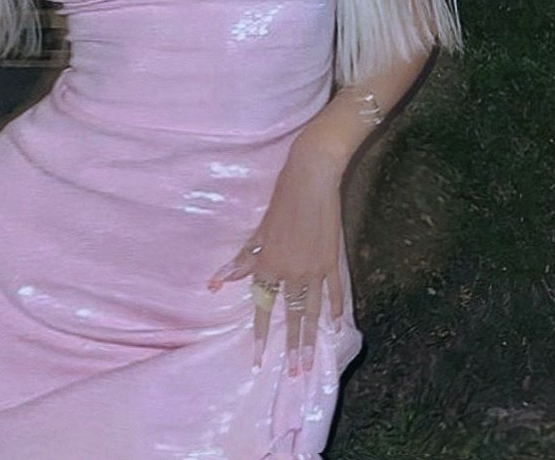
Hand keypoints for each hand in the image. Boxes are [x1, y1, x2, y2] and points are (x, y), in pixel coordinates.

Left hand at [207, 146, 344, 376]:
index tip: (259, 359)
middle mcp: (292, 272)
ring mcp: (315, 269)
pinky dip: (336, 309)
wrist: (312, 179)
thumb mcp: (259, 230)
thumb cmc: (281, 200)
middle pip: (291, 316)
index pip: (262, 305)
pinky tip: (337, 326)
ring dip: (311, 338)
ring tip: (311, 363)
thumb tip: (217, 281)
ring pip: (312, 311)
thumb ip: (242, 259)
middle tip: (294, 375)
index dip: (260, 332)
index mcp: (269, 263)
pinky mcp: (333, 261)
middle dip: (291, 347)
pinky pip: (335, 292)